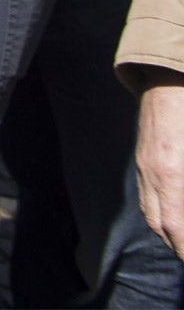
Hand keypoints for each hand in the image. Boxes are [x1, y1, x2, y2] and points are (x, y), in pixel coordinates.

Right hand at [139, 79, 183, 256]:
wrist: (168, 78)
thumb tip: (183, 198)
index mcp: (171, 174)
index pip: (177, 228)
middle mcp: (153, 174)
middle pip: (161, 225)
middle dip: (179, 246)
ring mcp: (145, 166)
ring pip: (152, 212)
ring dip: (169, 233)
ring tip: (182, 244)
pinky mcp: (144, 158)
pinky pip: (148, 196)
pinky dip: (160, 215)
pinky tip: (173, 218)